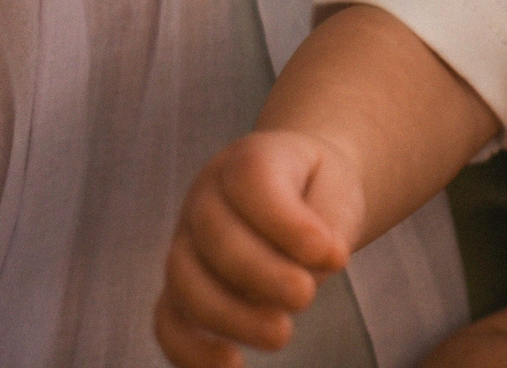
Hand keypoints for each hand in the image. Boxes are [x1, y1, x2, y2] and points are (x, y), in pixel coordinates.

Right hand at [155, 129, 363, 367]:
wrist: (298, 190)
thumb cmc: (319, 190)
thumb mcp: (336, 190)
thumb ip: (325, 225)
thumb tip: (311, 273)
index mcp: (247, 159)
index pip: (253, 183)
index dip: (288, 222)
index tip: (337, 255)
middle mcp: (205, 197)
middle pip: (217, 238)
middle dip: (261, 275)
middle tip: (305, 297)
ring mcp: (186, 242)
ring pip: (186, 281)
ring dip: (230, 315)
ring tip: (281, 334)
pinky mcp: (180, 287)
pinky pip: (168, 320)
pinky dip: (189, 350)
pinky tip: (229, 367)